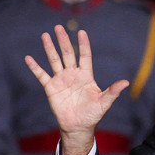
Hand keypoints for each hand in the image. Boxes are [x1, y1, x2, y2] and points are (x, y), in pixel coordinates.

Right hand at [25, 25, 129, 154]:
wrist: (78, 126)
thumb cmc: (92, 114)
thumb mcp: (104, 102)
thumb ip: (112, 91)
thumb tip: (126, 83)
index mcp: (86, 75)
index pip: (84, 55)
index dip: (83, 44)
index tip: (81, 32)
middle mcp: (73, 74)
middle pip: (67, 54)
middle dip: (63, 40)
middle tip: (58, 27)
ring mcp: (61, 80)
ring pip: (54, 60)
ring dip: (49, 48)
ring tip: (45, 35)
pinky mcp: (51, 88)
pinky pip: (42, 75)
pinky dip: (35, 67)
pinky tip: (29, 58)